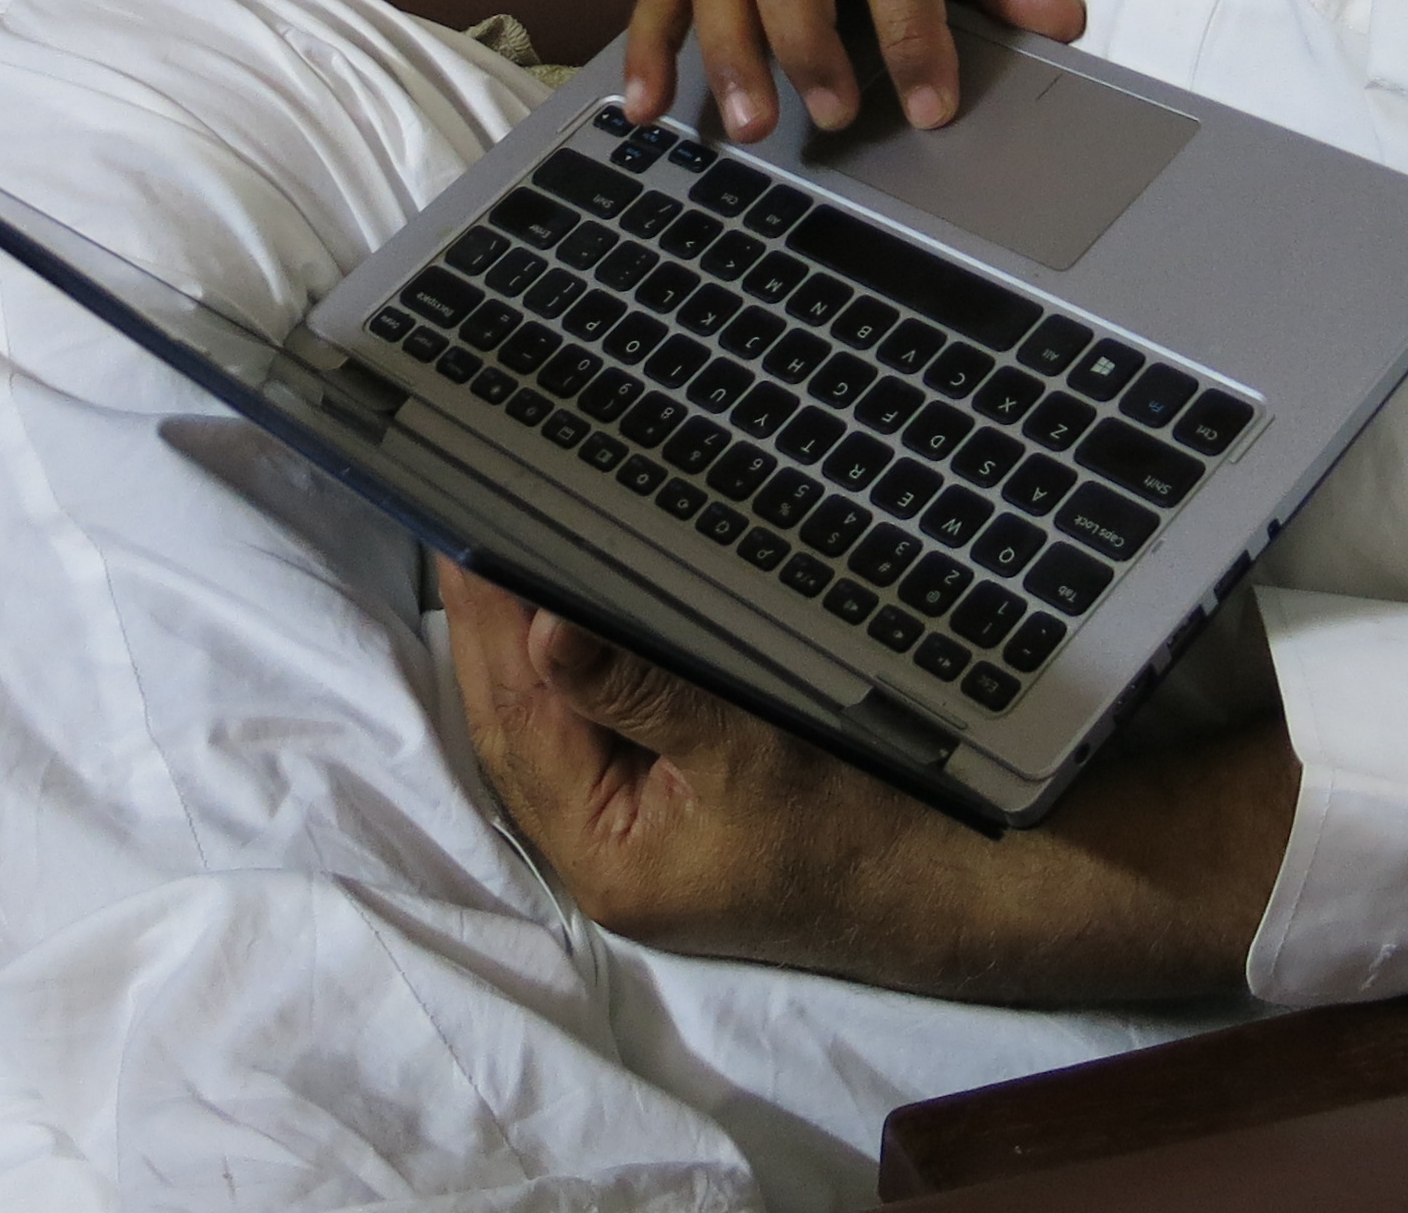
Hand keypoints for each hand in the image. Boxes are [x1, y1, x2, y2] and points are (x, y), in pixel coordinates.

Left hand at [442, 559, 931, 975]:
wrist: (944, 892)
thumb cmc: (857, 828)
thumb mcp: (748, 750)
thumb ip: (640, 690)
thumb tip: (543, 626)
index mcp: (601, 853)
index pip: (514, 720)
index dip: (485, 623)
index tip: (463, 530)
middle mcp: (595, 851)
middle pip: (513, 722)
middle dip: (487, 624)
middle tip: (466, 515)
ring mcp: (625, 833)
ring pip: (544, 723)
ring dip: (519, 640)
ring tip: (499, 543)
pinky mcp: (659, 808)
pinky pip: (588, 727)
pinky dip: (569, 666)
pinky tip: (559, 609)